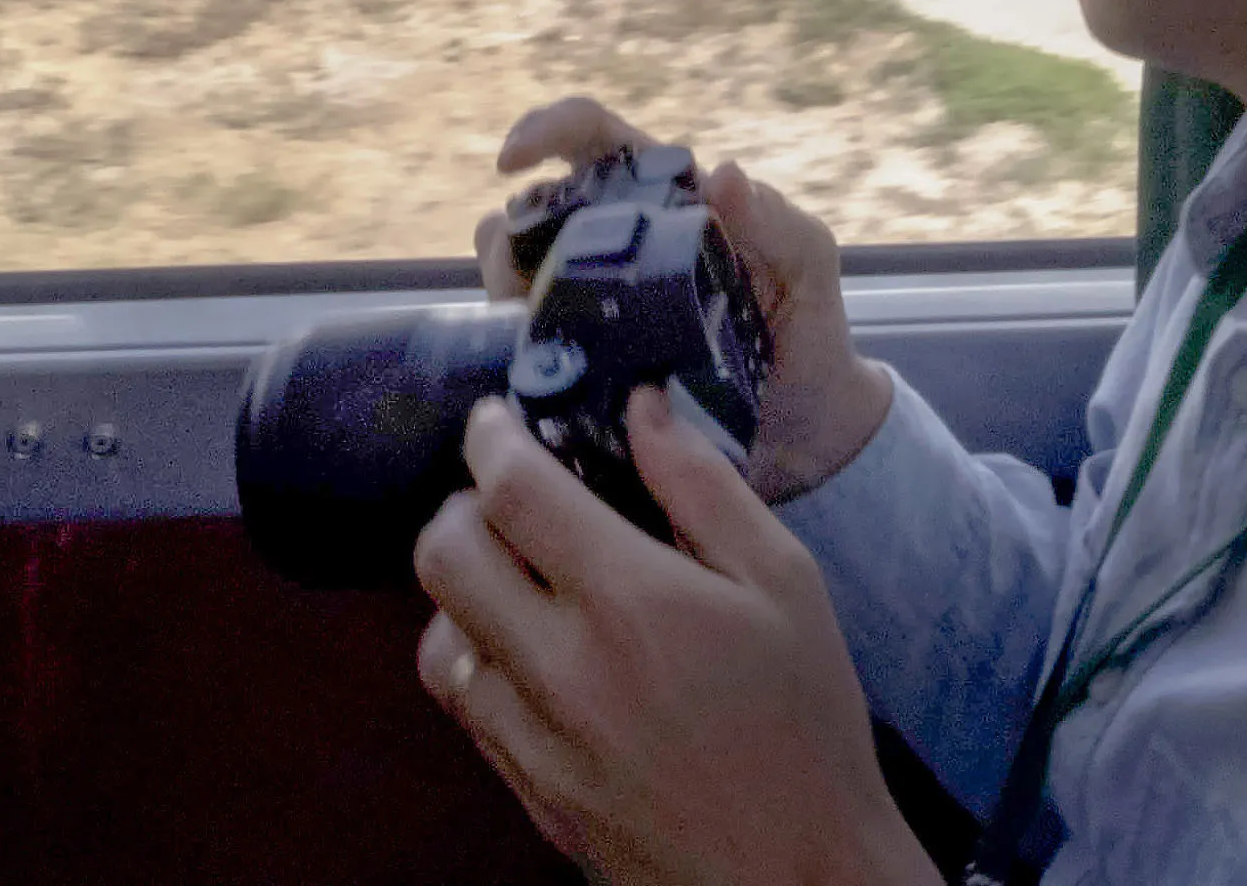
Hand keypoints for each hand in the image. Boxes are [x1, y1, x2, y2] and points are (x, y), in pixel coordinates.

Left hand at [413, 392, 927, 885]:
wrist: (803, 881)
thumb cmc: (809, 729)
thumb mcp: (788, 586)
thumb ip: (704, 486)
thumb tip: (641, 409)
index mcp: (632, 604)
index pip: (511, 488)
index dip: (492, 436)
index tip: (498, 422)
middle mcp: (565, 669)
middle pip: (444, 553)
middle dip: (461, 506)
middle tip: (504, 501)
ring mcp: (536, 739)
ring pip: (438, 633)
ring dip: (460, 589)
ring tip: (512, 578)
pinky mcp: (528, 791)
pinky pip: (463, 706)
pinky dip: (474, 661)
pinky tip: (523, 652)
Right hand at [482, 99, 891, 500]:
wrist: (806, 431)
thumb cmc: (808, 333)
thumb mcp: (810, 269)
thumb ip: (779, 220)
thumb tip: (722, 172)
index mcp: (662, 197)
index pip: (589, 135)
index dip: (542, 129)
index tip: (513, 161)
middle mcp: (612, 238)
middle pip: (529, 204)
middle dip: (512, 231)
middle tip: (529, 278)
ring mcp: (589, 296)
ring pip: (508, 264)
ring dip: (506, 285)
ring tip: (537, 325)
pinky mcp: (578, 354)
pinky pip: (518, 335)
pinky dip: (512, 341)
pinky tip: (542, 363)